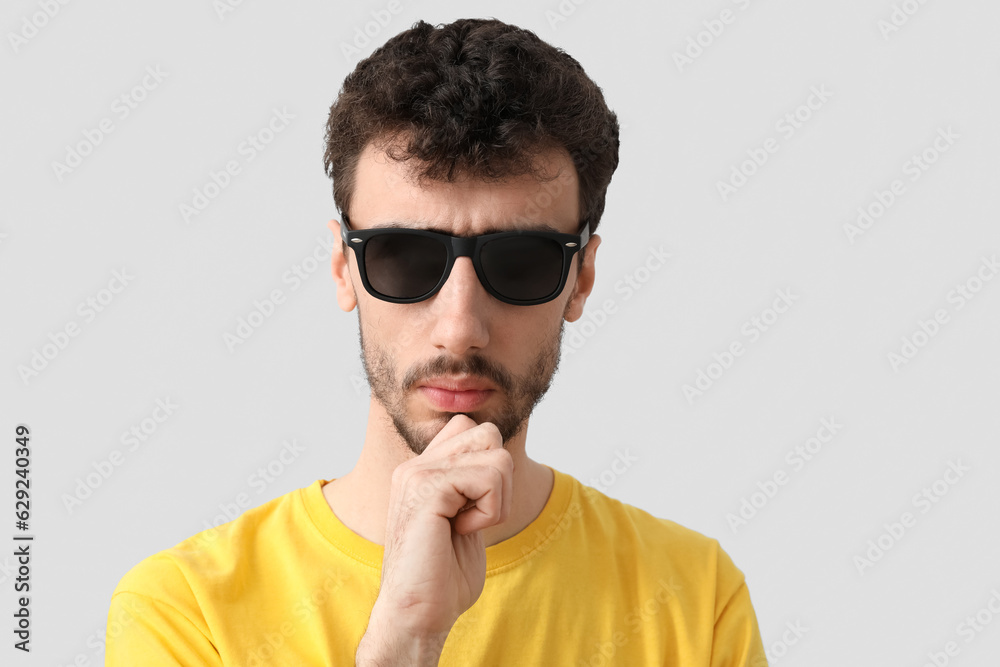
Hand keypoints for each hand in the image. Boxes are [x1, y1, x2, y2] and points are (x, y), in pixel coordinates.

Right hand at [370, 414, 513, 639]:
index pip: (472, 428)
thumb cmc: (443, 578)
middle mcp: (417, 464)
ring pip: (497, 456)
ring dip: (497, 499)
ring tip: (466, 526)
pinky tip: (462, 531)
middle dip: (500, 480)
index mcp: (423, 468)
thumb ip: (474, 482)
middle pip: (489, 434)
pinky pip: (489, 478)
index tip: (472, 506)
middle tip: (476, 516)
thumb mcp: (465, 518)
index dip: (490, 466)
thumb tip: (499, 457)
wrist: (416, 615)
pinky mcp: (427, 488)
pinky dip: (490, 511)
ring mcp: (418, 472)